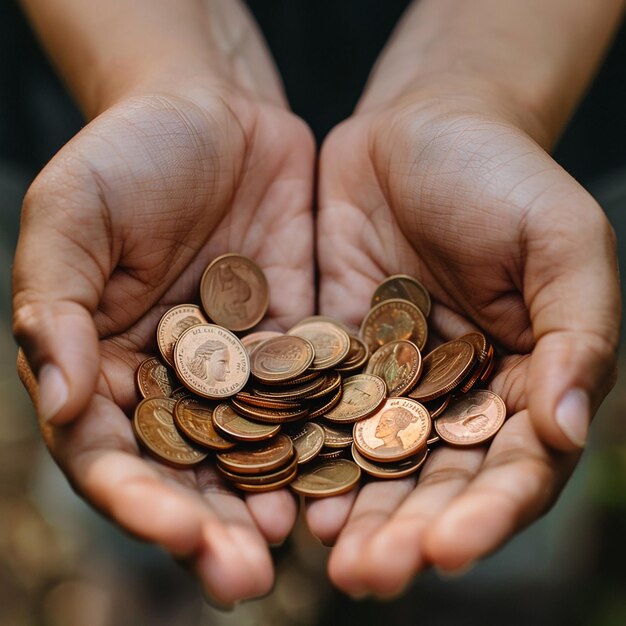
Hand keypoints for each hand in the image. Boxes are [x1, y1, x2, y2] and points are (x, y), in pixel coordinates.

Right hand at [12, 70, 314, 603]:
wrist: (214, 112)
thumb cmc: (129, 155)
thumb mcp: (73, 215)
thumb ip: (55, 303)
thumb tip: (56, 400)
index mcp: (105, 366)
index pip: (112, 453)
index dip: (138, 499)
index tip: (176, 532)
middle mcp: (177, 382)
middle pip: (188, 472)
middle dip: (213, 527)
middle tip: (248, 577)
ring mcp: (244, 367)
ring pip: (257, 449)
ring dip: (276, 499)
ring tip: (300, 546)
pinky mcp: (300, 341)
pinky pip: (315, 397)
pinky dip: (328, 437)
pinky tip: (351, 472)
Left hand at [311, 89, 619, 595]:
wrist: (420, 129)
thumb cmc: (504, 175)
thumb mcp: (561, 240)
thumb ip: (578, 331)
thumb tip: (569, 429)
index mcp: (524, 380)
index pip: (512, 467)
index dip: (486, 513)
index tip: (448, 549)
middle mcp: (456, 394)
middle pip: (435, 480)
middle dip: (406, 531)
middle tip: (368, 576)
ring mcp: (388, 379)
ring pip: (372, 460)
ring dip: (353, 512)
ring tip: (327, 557)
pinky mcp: (332, 353)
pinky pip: (316, 410)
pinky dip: (303, 451)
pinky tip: (281, 490)